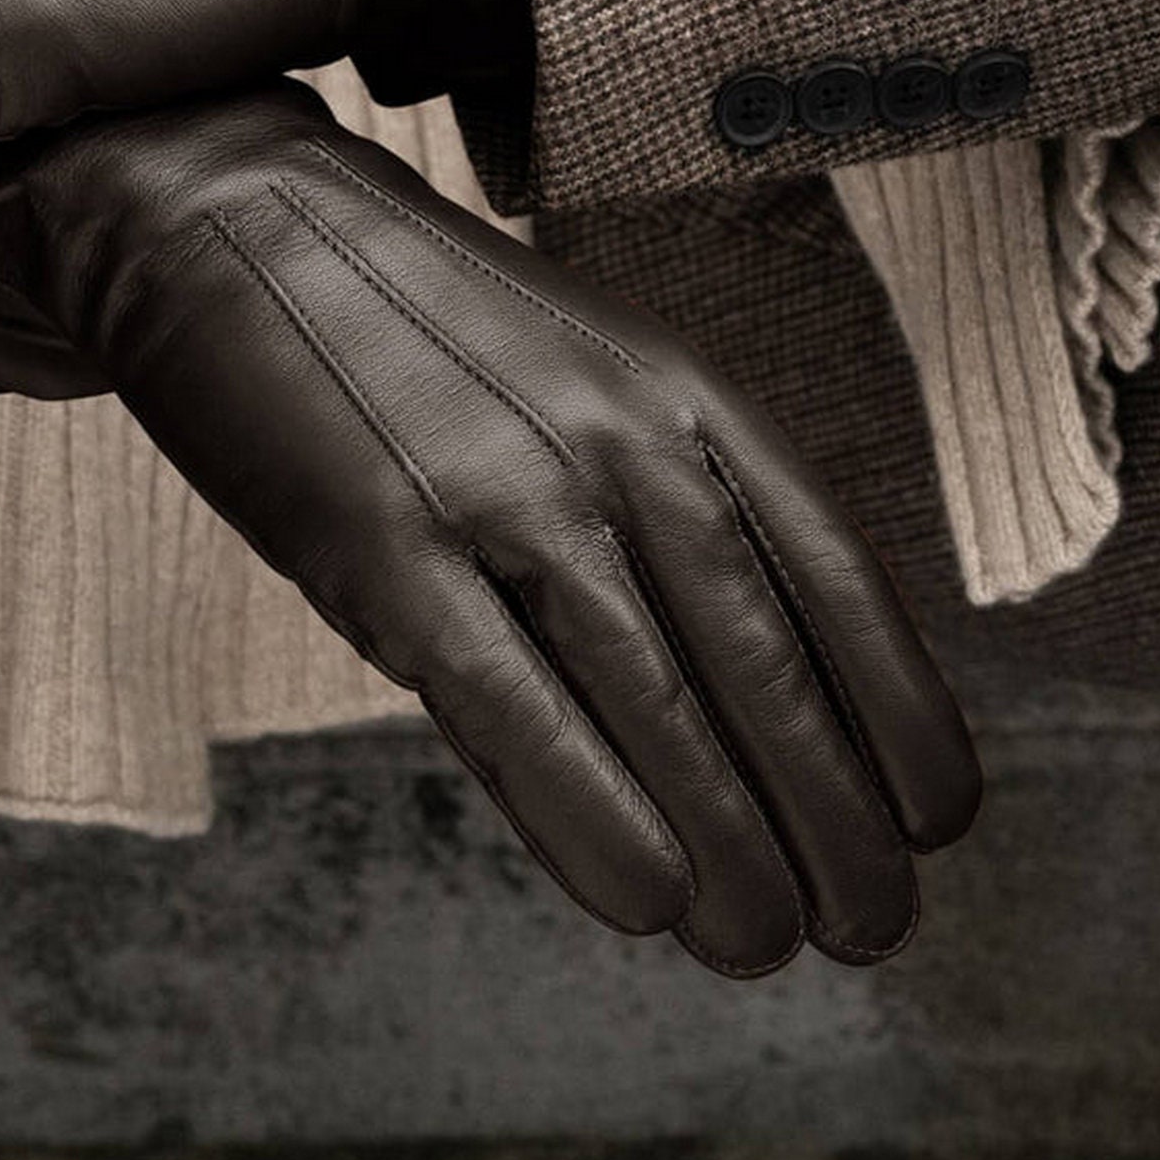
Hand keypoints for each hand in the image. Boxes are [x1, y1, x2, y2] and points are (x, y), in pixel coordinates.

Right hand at [0, 83, 981, 975]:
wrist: (226, 217)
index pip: (829, 573)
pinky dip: (588, 813)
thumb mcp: (563, 377)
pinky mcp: (381, 545)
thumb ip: (643, 504)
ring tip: (767, 942)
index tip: (934, 816)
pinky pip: (510, 706)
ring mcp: (498, 489)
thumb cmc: (402, 323)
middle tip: (870, 926)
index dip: (899, 712)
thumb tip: (717, 688)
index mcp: (675, 389)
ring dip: (731, 845)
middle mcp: (613, 437)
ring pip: (655, 700)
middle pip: (760, 660)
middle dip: (833, 816)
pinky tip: (645, 899)